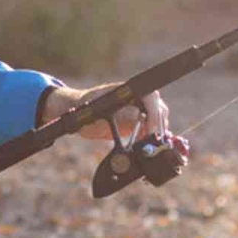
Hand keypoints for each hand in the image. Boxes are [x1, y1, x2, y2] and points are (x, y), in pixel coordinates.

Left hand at [38, 83, 170, 142]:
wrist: (77, 116)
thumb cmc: (85, 109)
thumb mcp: (100, 112)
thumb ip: (120, 114)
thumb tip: (139, 115)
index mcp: (128, 90)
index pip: (151, 97)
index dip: (155, 113)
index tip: (151, 129)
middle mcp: (137, 98)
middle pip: (159, 110)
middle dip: (158, 126)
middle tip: (151, 142)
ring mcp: (139, 110)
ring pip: (158, 121)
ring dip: (155, 134)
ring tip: (146, 146)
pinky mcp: (138, 123)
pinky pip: (150, 131)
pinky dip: (150, 140)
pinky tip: (143, 147)